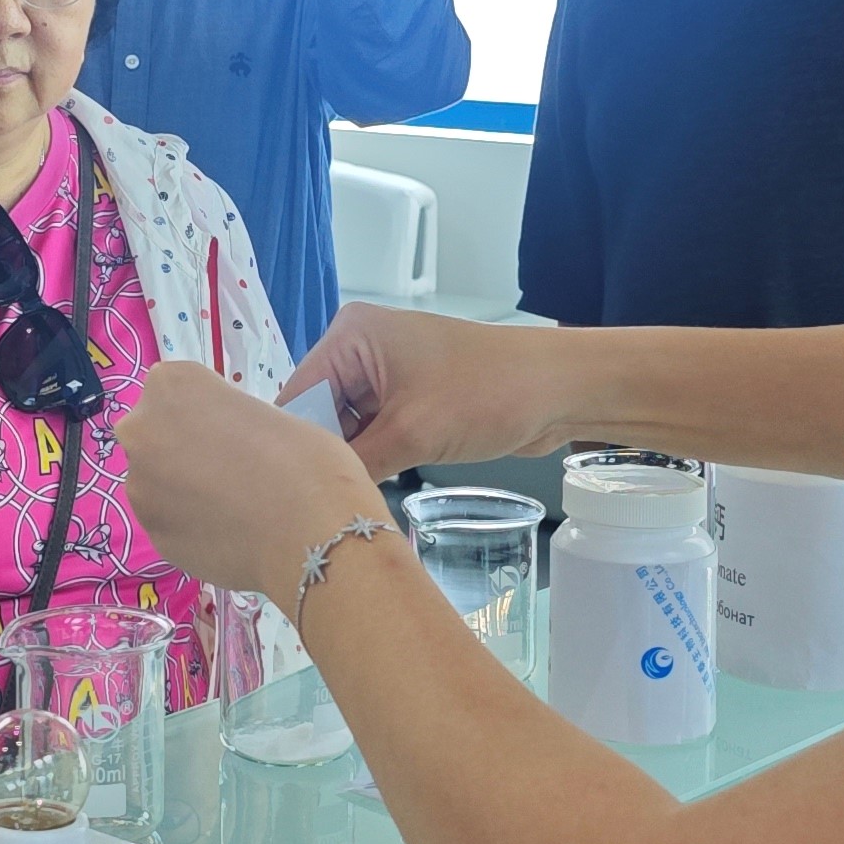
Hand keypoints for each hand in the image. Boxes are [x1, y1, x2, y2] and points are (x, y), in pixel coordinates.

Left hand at [123, 360, 387, 600]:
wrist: (310, 537)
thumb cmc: (306, 461)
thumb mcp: (267, 413)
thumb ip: (230, 422)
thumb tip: (225, 447)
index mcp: (172, 384)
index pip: (177, 390)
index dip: (207, 411)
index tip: (234, 429)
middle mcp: (142, 429)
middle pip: (156, 433)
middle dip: (183, 449)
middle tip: (231, 470)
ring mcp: (141, 487)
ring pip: (157, 482)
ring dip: (183, 490)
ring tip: (234, 509)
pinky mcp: (153, 535)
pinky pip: (170, 523)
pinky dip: (191, 527)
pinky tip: (228, 534)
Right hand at [285, 306, 584, 477]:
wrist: (559, 390)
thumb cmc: (487, 395)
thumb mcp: (413, 433)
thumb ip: (355, 464)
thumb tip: (312, 500)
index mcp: (351, 336)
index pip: (297, 395)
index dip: (292, 445)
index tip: (284, 496)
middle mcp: (360, 349)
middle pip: (318, 413)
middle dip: (322, 455)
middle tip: (311, 508)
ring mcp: (385, 375)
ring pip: (345, 428)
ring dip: (348, 462)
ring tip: (334, 504)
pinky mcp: (408, 399)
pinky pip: (372, 433)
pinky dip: (370, 460)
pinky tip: (362, 492)